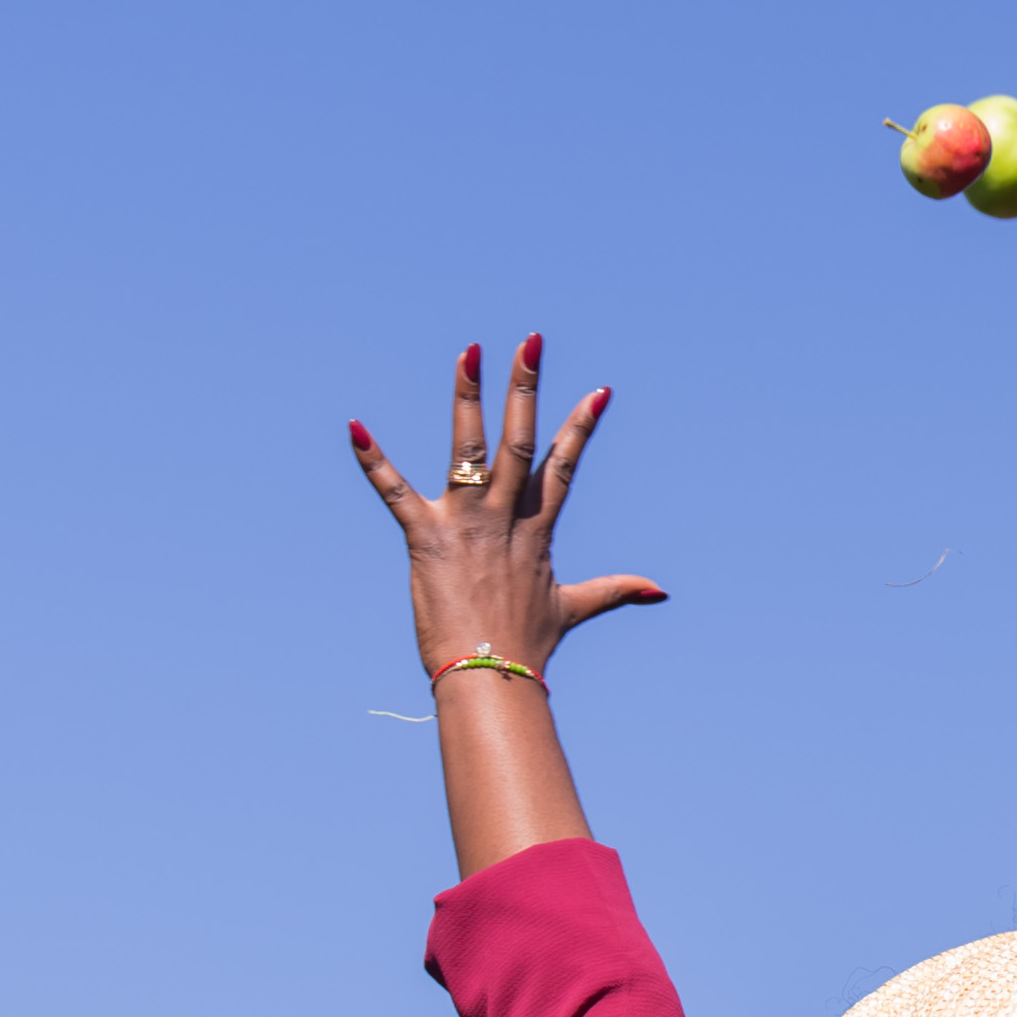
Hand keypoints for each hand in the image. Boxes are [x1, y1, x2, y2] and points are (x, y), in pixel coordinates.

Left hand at [348, 335, 663, 683]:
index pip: (563, 464)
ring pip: (471, 448)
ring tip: (470, 351)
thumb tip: (661, 589)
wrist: (491, 676)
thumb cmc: (527, 646)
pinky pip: (395, 493)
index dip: (580, 426)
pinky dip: (373, 461)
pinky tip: (355, 428)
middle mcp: (505, 516)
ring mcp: (466, 523)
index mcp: (536, 529)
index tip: (599, 390)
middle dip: (526, 387)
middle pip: (521, 440)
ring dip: (469, 397)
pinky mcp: (426, 538)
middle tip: (530, 340)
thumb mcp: (573, 608)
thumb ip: (615, 590)